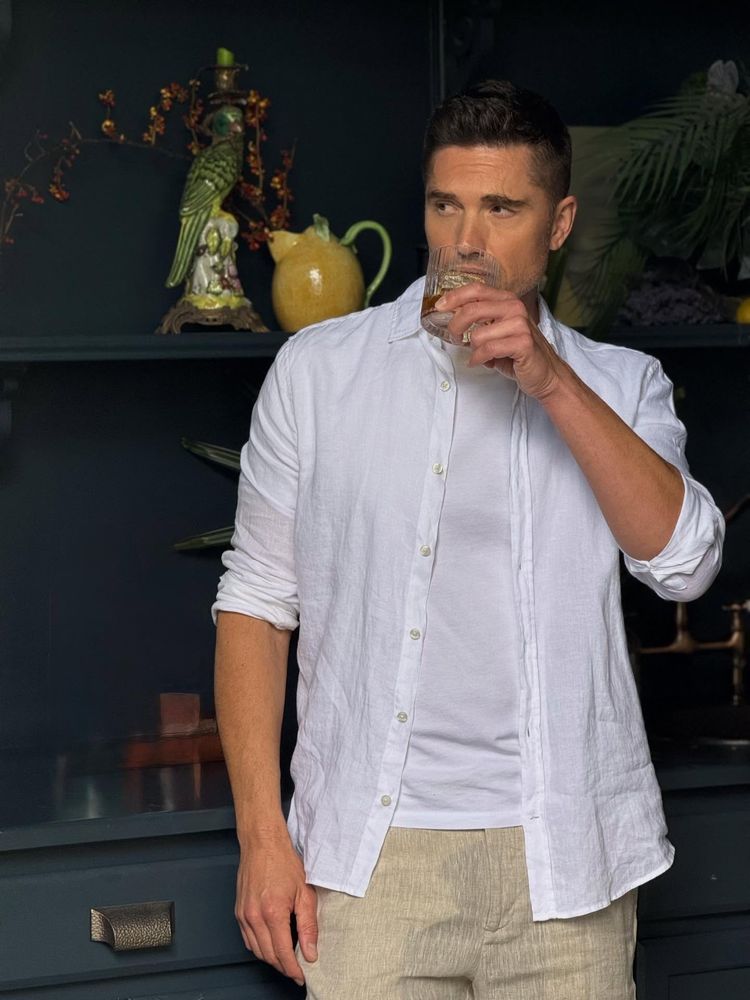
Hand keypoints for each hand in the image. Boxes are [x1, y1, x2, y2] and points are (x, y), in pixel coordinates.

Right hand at [235, 836, 317, 985]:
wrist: (262, 843)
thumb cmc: (283, 862)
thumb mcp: (304, 892)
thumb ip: (308, 926)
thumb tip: (310, 952)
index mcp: (272, 913)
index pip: (283, 953)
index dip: (293, 969)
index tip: (301, 975)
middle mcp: (254, 917)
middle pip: (268, 956)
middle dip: (283, 966)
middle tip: (297, 968)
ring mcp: (244, 915)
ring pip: (256, 950)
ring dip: (271, 958)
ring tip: (286, 958)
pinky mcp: (238, 912)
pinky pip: (247, 939)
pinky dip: (259, 947)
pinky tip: (271, 944)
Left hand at [436, 284, 564, 399]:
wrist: (545, 373)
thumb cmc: (517, 353)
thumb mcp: (496, 331)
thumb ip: (478, 321)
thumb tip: (450, 315)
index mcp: (507, 300)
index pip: (476, 290)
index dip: (454, 297)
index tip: (439, 307)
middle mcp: (514, 308)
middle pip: (472, 309)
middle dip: (456, 326)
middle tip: (455, 338)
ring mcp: (520, 325)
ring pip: (478, 335)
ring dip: (473, 349)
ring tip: (479, 355)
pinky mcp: (523, 343)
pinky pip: (488, 349)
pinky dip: (479, 359)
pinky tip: (481, 362)